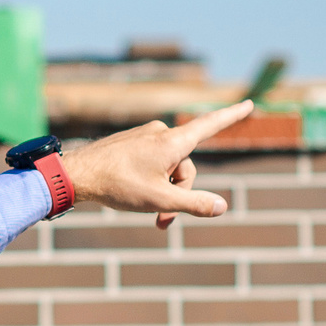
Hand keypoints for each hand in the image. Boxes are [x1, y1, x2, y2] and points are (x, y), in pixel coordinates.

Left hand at [61, 100, 247, 229]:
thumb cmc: (118, 185)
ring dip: (163, 192)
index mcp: (173, 141)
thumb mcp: (161, 200)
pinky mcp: (131, 143)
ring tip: (148, 212)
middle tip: (163, 222)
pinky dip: (150, 182)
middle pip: (186, 166)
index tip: (249, 104)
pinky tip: (132, 194)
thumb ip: (194, 204)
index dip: (232, 116)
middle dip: (180, 194)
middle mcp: (161, 133)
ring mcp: (144, 136)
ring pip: (168, 167)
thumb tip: (222, 207)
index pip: (211, 125)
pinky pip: (151, 163)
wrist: (77, 174)